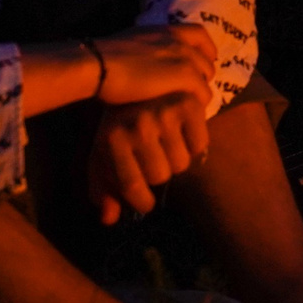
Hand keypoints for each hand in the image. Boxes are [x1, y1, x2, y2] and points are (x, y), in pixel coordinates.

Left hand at [87, 91, 208, 223]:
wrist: (135, 82)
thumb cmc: (118, 126)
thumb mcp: (102, 156)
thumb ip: (103, 189)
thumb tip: (109, 220)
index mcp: (112, 139)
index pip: (131, 184)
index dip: (141, 201)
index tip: (146, 205)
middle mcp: (138, 127)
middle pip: (160, 176)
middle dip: (158, 174)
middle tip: (154, 160)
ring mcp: (165, 115)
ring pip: (181, 163)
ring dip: (177, 160)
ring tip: (167, 145)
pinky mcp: (189, 105)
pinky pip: (199, 145)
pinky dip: (194, 145)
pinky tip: (183, 133)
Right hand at [94, 23, 215, 105]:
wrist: (96, 64)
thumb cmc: (99, 57)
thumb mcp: (126, 44)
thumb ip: (142, 48)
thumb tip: (139, 59)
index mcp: (164, 30)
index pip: (198, 33)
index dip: (205, 48)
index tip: (204, 60)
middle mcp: (178, 41)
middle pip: (205, 57)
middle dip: (203, 73)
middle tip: (195, 88)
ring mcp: (183, 57)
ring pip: (206, 75)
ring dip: (201, 88)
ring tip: (192, 102)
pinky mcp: (184, 76)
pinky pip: (203, 91)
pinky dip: (200, 101)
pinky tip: (192, 111)